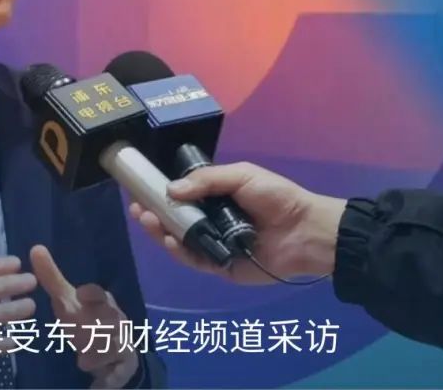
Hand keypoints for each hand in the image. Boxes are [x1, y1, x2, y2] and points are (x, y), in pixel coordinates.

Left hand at [30, 245, 138, 388]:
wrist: (113, 351)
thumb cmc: (86, 319)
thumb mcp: (68, 301)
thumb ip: (52, 277)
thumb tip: (35, 248)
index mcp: (101, 302)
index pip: (100, 294)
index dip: (92, 294)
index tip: (80, 294)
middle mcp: (115, 320)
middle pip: (111, 321)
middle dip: (99, 328)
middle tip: (82, 335)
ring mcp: (122, 343)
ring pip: (116, 347)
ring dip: (99, 355)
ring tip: (82, 363)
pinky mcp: (123, 365)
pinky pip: (119, 373)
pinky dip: (109, 380)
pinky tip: (96, 387)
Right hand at [128, 162, 346, 284]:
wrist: (305, 229)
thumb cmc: (277, 197)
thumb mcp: (241, 176)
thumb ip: (206, 181)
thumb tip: (171, 189)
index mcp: (216, 199)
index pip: (181, 197)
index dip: (160, 194)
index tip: (140, 189)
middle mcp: (211, 222)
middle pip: (174, 221)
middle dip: (153, 214)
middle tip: (137, 207)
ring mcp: (215, 245)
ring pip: (180, 241)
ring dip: (160, 232)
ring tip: (148, 219)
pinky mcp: (221, 267)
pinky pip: (195, 260)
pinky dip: (179, 251)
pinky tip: (169, 239)